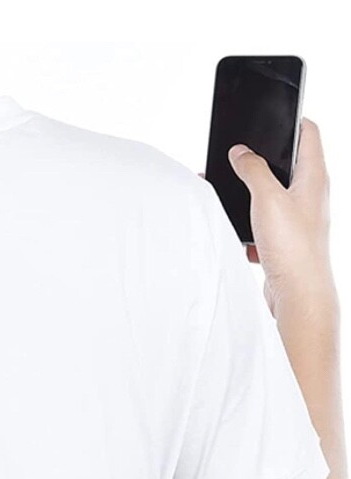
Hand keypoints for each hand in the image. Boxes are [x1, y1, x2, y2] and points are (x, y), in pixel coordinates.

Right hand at [200, 118, 334, 314]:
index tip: (271, 115)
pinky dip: (250, 228)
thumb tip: (241, 152)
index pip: (308, 133)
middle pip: (287, 165)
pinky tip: (241, 237)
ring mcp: (300, 220)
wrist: (299, 294)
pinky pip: (264, 227)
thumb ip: (253, 170)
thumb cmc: (292, 247)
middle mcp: (311, 196)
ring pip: (272, 197)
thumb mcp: (267, 198)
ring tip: (233, 199)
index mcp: (314, 177)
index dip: (290, 119)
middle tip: (239, 158)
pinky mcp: (287, 242)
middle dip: (261, 161)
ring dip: (251, 197)